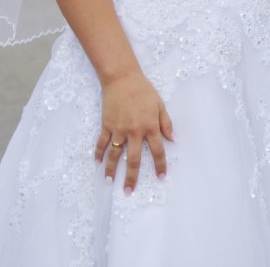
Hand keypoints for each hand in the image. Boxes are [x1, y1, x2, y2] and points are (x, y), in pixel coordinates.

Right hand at [95, 68, 174, 192]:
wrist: (122, 78)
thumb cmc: (143, 90)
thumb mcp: (159, 104)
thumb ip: (166, 122)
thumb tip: (172, 139)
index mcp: (150, 126)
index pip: (157, 151)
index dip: (160, 165)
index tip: (161, 177)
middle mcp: (134, 131)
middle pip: (133, 159)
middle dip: (131, 177)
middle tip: (129, 191)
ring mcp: (119, 129)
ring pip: (114, 154)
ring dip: (111, 169)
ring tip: (110, 181)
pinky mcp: (107, 125)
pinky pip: (102, 142)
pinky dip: (99, 153)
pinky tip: (98, 163)